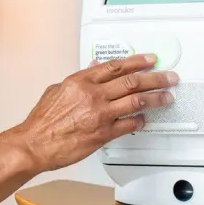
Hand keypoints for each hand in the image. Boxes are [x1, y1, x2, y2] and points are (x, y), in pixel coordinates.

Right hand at [18, 54, 177, 171]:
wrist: (35, 143)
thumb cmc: (42, 121)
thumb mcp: (57, 90)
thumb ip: (78, 79)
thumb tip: (93, 68)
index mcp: (81, 81)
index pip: (116, 66)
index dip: (137, 61)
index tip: (149, 60)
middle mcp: (93, 94)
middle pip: (132, 81)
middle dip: (155, 78)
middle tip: (168, 77)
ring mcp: (100, 114)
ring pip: (137, 101)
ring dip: (156, 98)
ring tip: (167, 97)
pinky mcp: (103, 133)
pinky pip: (130, 124)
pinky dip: (140, 120)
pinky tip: (146, 119)